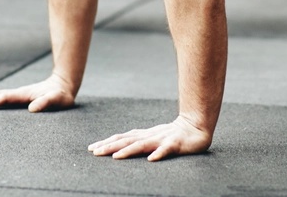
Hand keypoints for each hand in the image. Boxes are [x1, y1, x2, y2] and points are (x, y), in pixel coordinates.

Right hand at [0, 74, 75, 112]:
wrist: (64, 85)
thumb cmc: (61, 95)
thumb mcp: (57, 99)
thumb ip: (46, 102)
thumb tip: (32, 109)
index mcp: (24, 94)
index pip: (5, 98)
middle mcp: (19, 93)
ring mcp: (19, 95)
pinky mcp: (21, 99)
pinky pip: (4, 100)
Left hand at [87, 115, 211, 160]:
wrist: (195, 127)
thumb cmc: (172, 134)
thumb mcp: (152, 138)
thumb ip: (137, 141)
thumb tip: (118, 147)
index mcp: (143, 135)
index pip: (121, 138)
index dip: (106, 143)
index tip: (91, 149)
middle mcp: (149, 136)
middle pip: (126, 141)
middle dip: (110, 146)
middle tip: (94, 152)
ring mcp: (162, 139)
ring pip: (142, 145)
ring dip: (128, 150)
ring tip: (115, 157)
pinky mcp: (175, 144)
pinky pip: (166, 149)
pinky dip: (158, 153)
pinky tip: (151, 159)